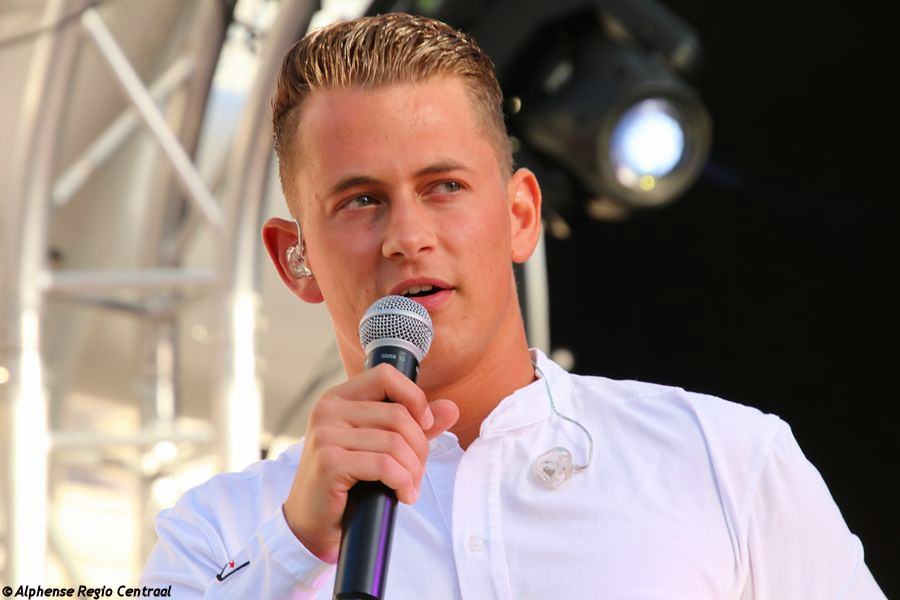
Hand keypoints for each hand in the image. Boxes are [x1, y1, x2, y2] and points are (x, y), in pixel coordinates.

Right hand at [282, 363, 458, 562]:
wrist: (312, 520)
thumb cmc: (347, 480)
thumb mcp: (380, 445)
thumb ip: (413, 425)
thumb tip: (450, 409)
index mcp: (338, 398)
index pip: (385, 376)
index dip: (414, 397)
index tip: (425, 425)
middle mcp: (328, 410)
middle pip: (398, 415)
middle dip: (419, 448)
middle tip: (417, 472)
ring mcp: (326, 435)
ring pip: (395, 443)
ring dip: (412, 470)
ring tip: (409, 487)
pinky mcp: (329, 462)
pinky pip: (384, 466)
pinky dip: (402, 482)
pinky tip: (402, 494)